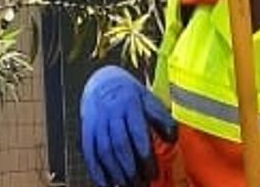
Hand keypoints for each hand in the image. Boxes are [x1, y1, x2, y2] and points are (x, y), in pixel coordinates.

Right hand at [80, 65, 176, 186]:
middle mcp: (111, 113)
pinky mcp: (86, 130)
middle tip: (141, 184)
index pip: (137, 133)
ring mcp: (97, 122)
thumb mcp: (149, 100)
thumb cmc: (130, 95)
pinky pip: (89, 153)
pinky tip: (105, 183)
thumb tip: (173, 138)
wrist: (103, 82)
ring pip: (104, 152)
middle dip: (131, 169)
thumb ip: (162, 118)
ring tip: (127, 186)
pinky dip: (96, 171)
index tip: (153, 173)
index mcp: (130, 104)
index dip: (145, 156)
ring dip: (116, 173)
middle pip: (120, 145)